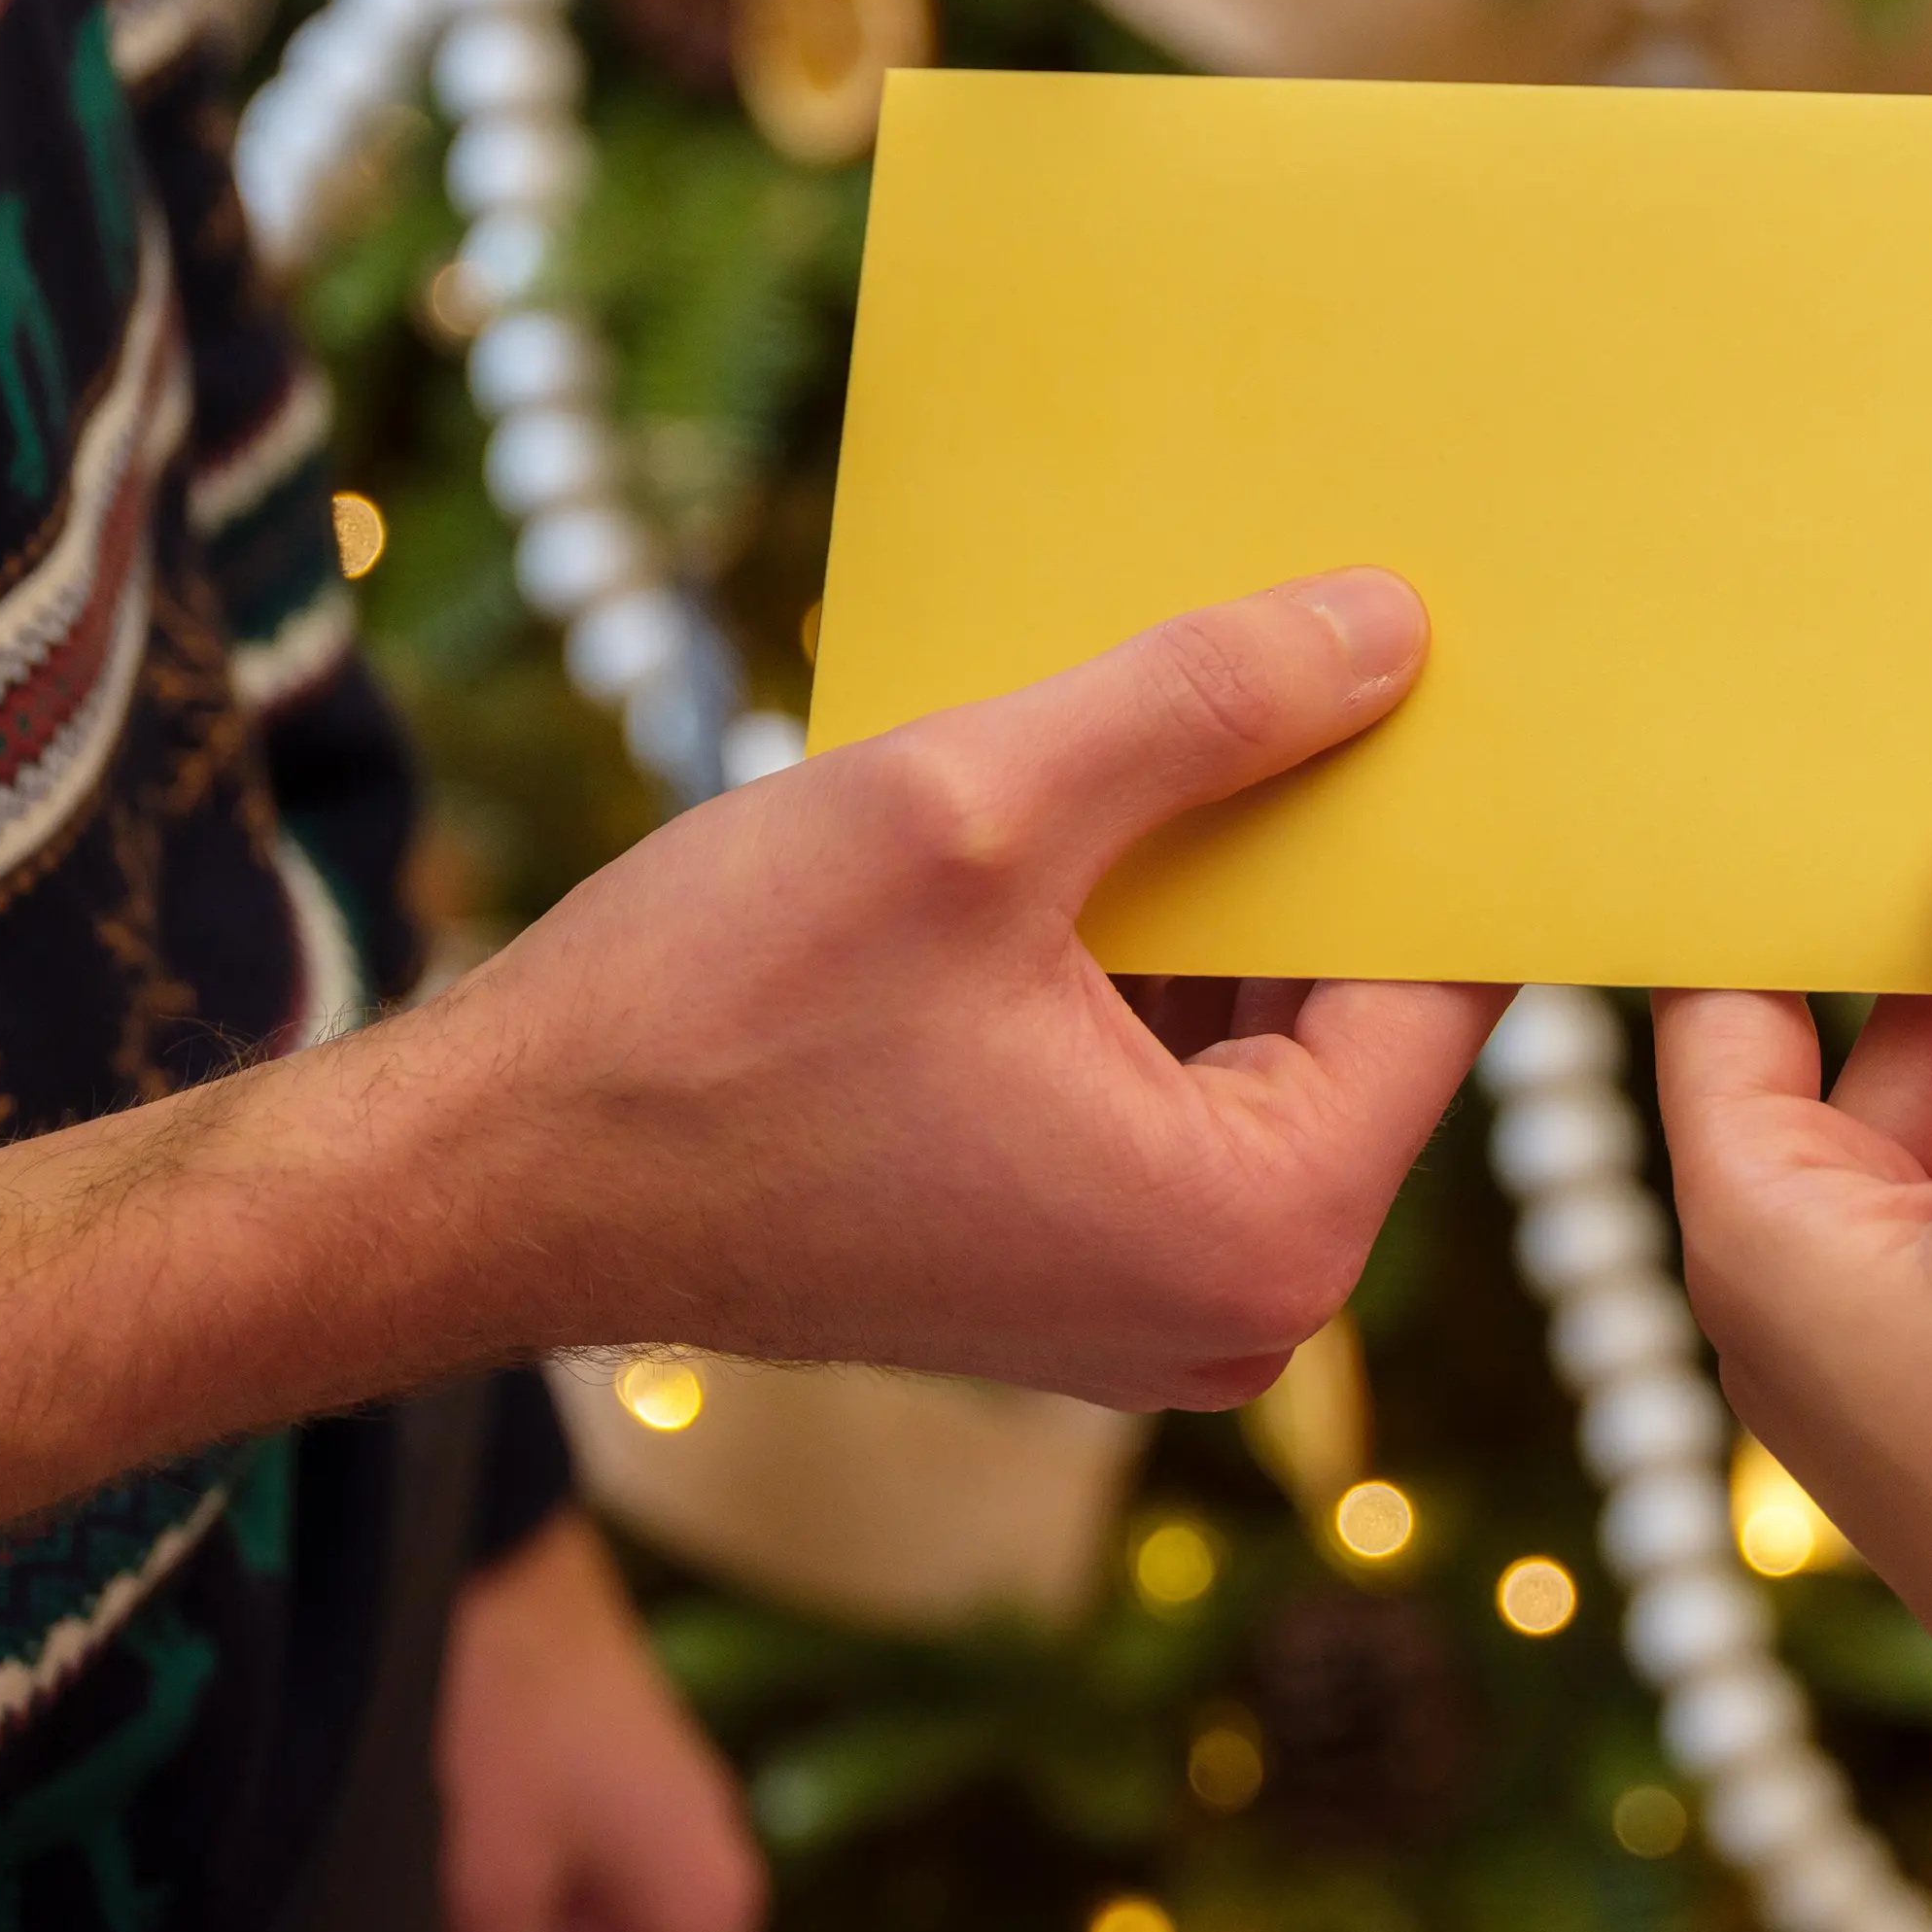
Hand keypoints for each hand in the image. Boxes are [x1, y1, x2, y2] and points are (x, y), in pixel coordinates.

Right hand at [0, 571, 1507, 1559]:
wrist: (486, 1178)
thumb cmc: (708, 1020)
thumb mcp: (976, 812)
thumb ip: (1204, 711)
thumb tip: (1395, 626)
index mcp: (1266, 1229)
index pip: (1446, 979)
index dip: (1427, 806)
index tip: (1430, 658)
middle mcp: (1243, 1305)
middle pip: (1356, 1005)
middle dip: (1314, 834)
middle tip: (1306, 639)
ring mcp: (1153, 1301)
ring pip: (1255, 1032)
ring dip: (1212, 878)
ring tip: (1165, 708)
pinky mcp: (1067, 1266)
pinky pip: (1165, 1078)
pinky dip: (1136, 952)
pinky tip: (1072, 817)